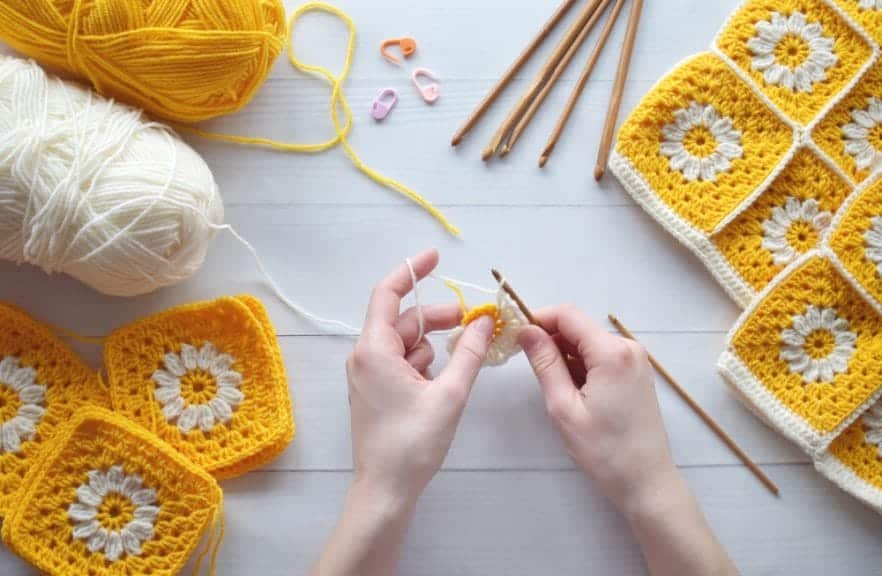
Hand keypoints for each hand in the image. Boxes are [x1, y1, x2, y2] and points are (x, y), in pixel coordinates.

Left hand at [347, 249, 495, 508]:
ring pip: (404, 342)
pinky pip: (400, 361)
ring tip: (459, 364)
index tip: (436, 256)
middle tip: (473, 322)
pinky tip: (441, 383)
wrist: (385, 490)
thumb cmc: (413, 443)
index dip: (412, 270)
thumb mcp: (449, 394)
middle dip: (437, 317)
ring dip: (433, 344)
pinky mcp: (373, 390)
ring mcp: (367, 374)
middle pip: (403, 320)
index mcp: (374, 350)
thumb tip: (485, 321)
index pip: (388, 293)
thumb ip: (469, 353)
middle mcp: (364, 356)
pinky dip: (423, 362)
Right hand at [517, 305, 675, 513]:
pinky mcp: (636, 373)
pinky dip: (581, 364)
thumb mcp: (564, 407)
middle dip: (550, 338)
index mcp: (612, 352)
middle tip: (527, 363)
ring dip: (565, 353)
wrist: (646, 481)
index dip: (538, 318)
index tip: (515, 335)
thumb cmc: (603, 450)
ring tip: (550, 384)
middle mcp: (628, 347)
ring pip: (589, 341)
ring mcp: (635, 359)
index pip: (568, 315)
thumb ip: (544, 363)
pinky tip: (571, 389)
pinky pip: (601, 356)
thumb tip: (525, 330)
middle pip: (579, 326)